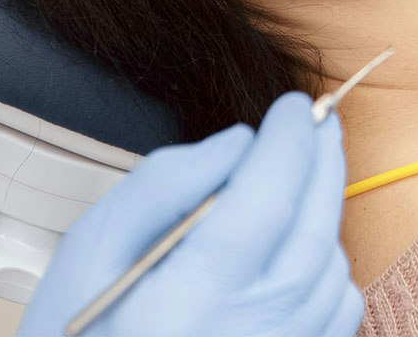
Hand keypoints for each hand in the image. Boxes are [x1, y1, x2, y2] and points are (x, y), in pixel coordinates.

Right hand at [19, 93, 362, 336]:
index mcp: (188, 303)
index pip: (266, 199)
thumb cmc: (79, 331)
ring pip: (331, 267)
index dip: (288, 141)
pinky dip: (328, 263)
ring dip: (325, 210)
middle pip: (313, 229)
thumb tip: (240, 142)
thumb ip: (164, 183)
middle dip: (323, 161)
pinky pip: (338, 310)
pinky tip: (297, 243)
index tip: (294, 104)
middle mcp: (248, 336)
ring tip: (299, 177)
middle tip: (318, 120)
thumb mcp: (94, 247)